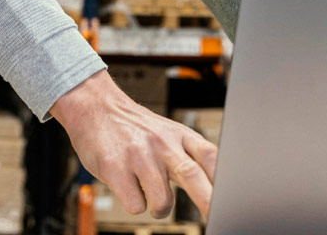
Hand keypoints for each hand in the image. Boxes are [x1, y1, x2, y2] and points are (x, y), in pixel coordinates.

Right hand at [50, 70, 218, 218]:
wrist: (95, 108)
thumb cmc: (135, 127)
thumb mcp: (167, 133)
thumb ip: (190, 155)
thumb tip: (217, 184)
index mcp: (179, 135)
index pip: (210, 156)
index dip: (223, 179)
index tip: (232, 199)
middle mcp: (162, 143)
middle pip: (192, 175)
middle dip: (207, 201)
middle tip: (215, 218)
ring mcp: (139, 156)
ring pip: (163, 201)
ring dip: (160, 208)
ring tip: (150, 194)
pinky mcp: (115, 168)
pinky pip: (136, 205)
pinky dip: (135, 204)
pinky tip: (128, 187)